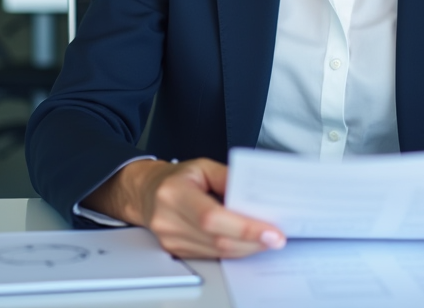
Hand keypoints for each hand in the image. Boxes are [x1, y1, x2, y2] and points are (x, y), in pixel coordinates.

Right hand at [85, 158, 286, 258]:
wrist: (147, 192)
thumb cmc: (177, 177)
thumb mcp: (203, 166)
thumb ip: (229, 177)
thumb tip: (255, 193)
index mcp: (174, 193)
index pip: (212, 217)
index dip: (244, 228)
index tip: (271, 232)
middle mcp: (168, 219)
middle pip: (217, 240)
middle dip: (252, 241)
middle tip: (276, 238)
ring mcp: (170, 239)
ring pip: (217, 253)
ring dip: (246, 248)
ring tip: (265, 239)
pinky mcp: (175, 251)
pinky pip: (211, 256)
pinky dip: (233, 251)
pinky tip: (246, 243)